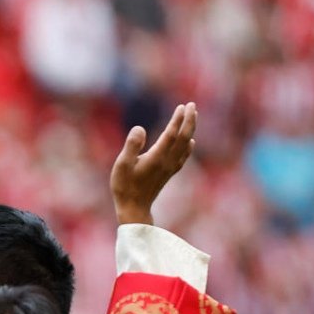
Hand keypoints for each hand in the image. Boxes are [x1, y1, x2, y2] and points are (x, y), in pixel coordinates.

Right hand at [111, 102, 196, 225]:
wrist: (134, 209)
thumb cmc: (124, 187)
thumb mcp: (122, 165)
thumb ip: (131, 145)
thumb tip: (139, 128)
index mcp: (157, 157)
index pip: (171, 133)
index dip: (177, 119)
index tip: (182, 106)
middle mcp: (167, 161)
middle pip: (184, 137)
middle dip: (189, 120)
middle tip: (192, 105)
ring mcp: (170, 167)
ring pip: (185, 145)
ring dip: (190, 129)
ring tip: (192, 117)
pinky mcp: (169, 173)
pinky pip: (184, 156)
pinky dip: (189, 146)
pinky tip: (190, 142)